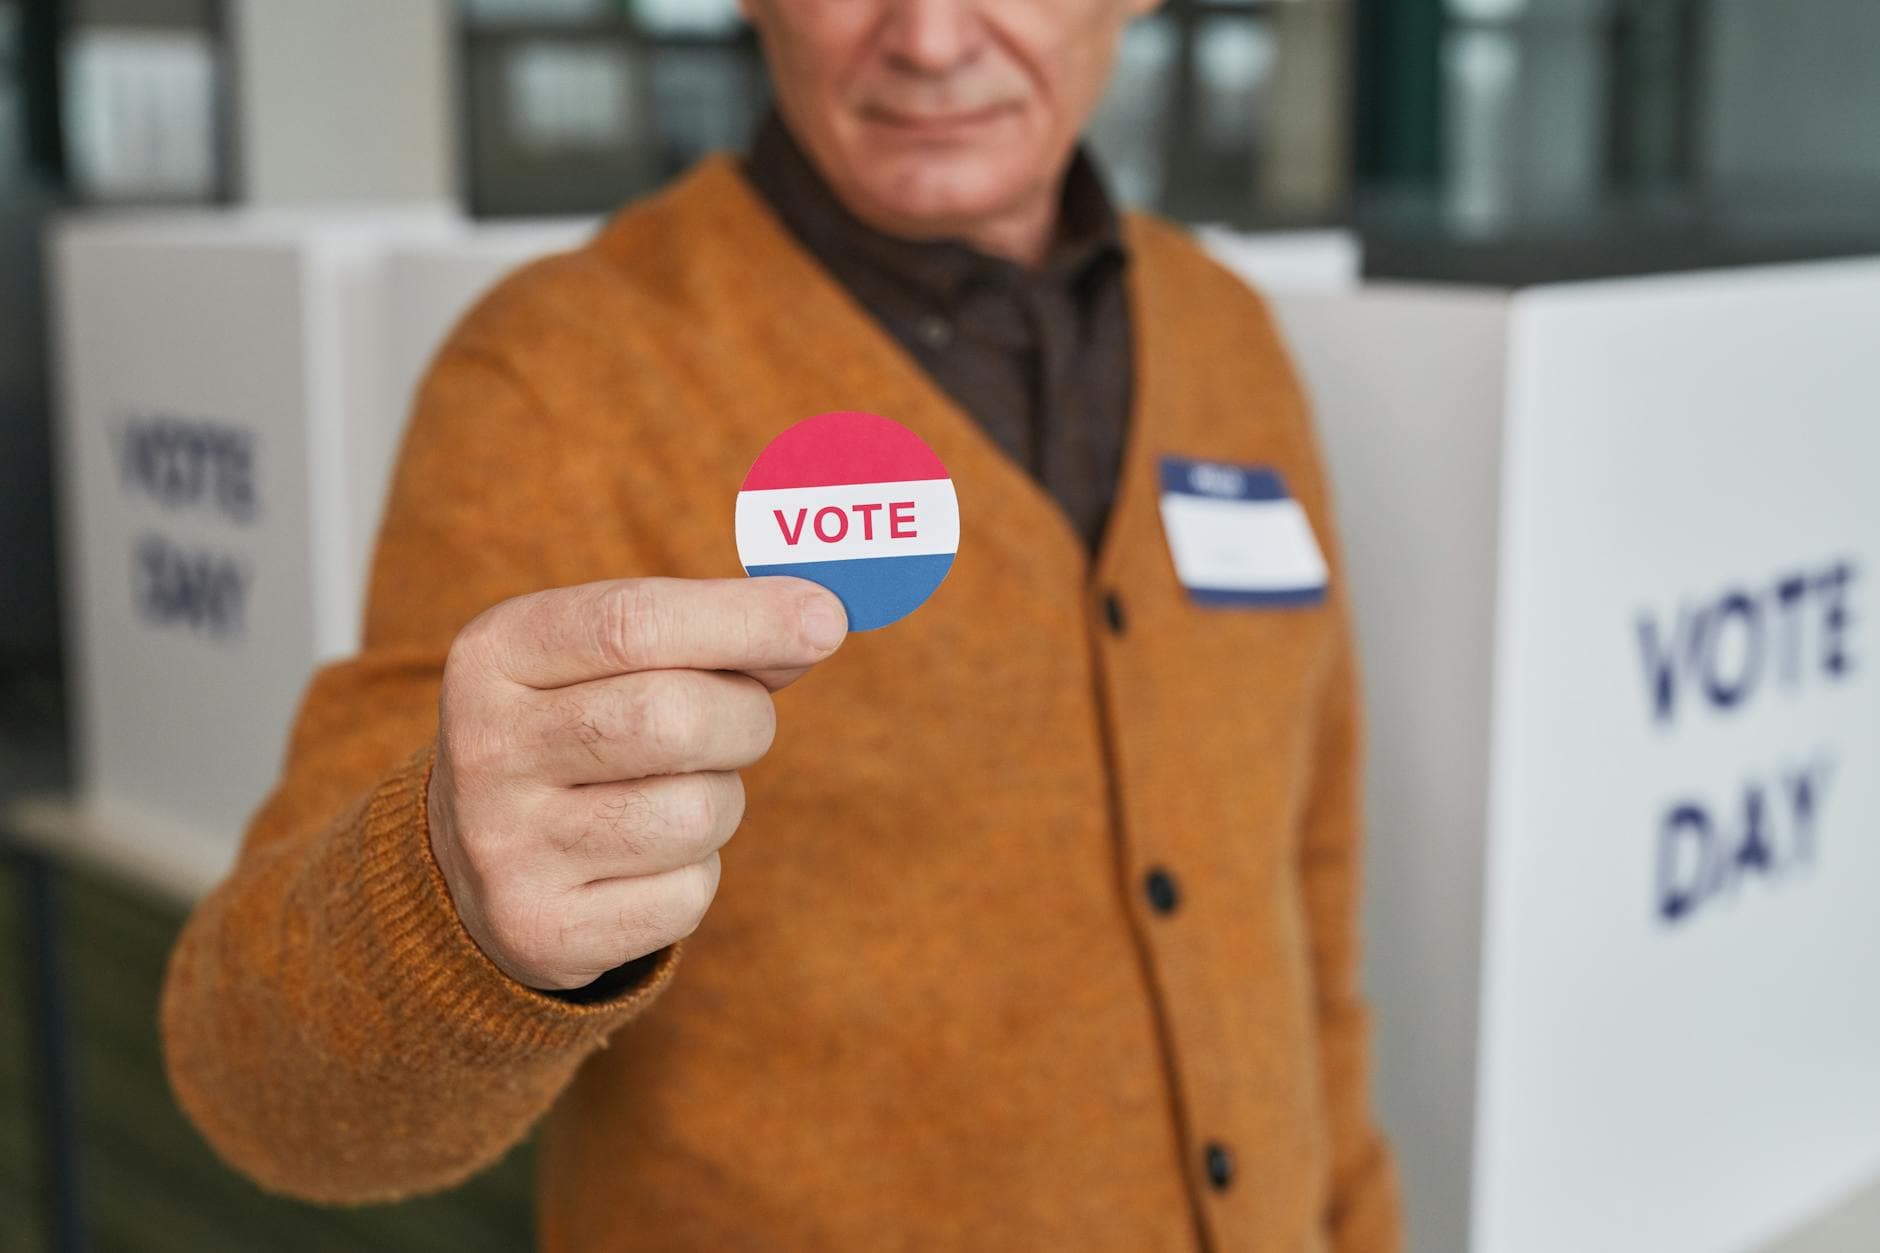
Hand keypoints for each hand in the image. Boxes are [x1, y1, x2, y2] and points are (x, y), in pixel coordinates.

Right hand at [425, 577, 847, 991]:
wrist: (477, 867)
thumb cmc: (584, 731)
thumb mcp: (610, 660)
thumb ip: (712, 634)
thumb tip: (819, 625)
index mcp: (494, 654)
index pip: (632, 623)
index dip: (744, 619)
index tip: (828, 620)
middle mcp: (484, 748)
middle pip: (672, 718)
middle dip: (744, 719)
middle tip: (742, 724)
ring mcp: (505, 848)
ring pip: (694, 815)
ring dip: (721, 801)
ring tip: (675, 795)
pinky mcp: (543, 931)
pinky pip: (687, 894)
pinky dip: (696, 873)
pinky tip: (646, 862)